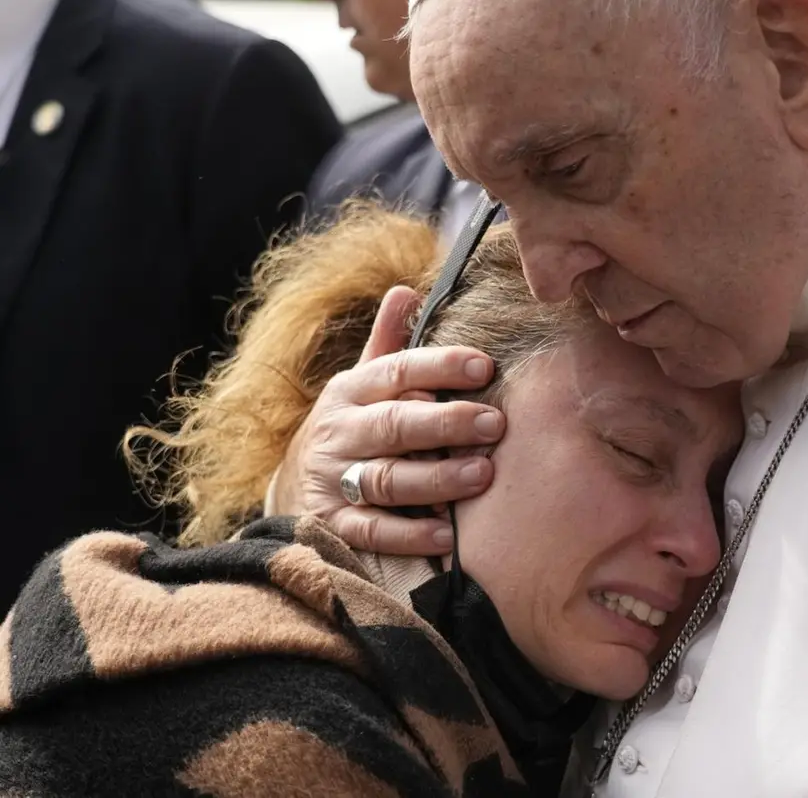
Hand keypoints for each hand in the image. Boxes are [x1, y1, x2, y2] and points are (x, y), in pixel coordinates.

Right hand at [270, 286, 504, 554]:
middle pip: (394, 425)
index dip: (440, 367)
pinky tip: (446, 533)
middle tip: (495, 424)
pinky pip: (372, 531)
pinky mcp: (334, 525)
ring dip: (436, 478)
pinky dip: (409, 534)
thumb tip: (405, 290)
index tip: (485, 366)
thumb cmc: (354, 426)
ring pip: (387, 479)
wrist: (295, 486)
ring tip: (481, 475)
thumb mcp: (364, 383)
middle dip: (447, 423)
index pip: (397, 371)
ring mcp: (333, 480)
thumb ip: (388, 344)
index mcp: (351, 391)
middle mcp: (339, 432)